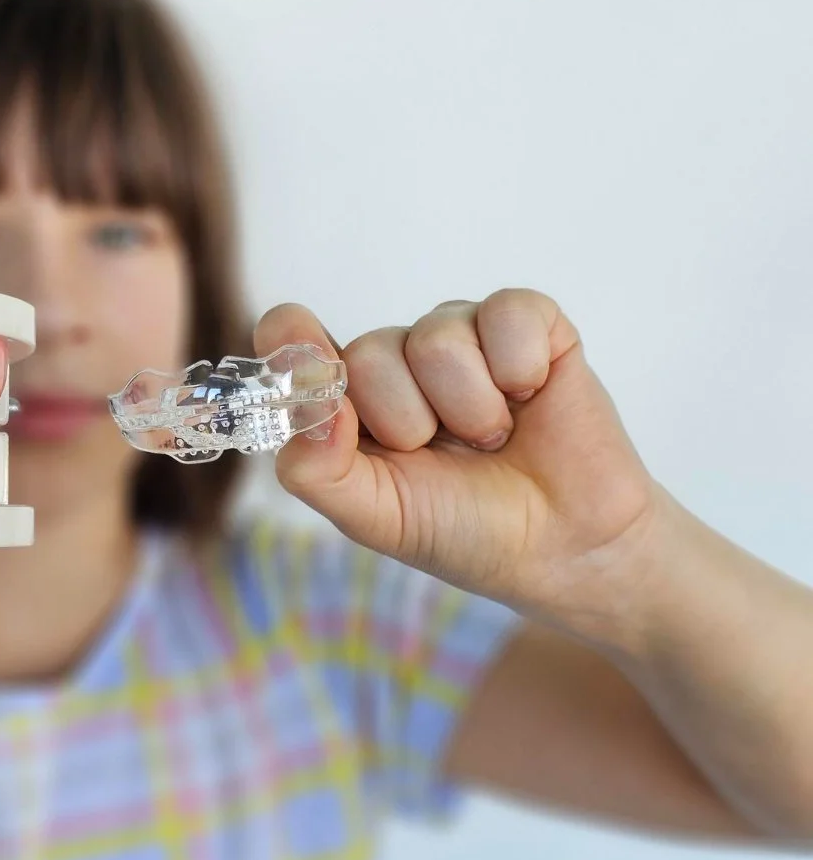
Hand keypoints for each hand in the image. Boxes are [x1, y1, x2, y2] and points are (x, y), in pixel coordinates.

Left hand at [257, 290, 664, 626]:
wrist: (565, 546)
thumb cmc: (464, 528)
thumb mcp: (375, 516)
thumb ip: (317, 468)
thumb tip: (308, 407)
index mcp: (347, 399)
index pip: (294, 341)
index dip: (295, 348)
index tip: (308, 366)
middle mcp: (397, 358)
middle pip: (368, 352)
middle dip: (410, 422)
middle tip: (446, 453)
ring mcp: (460, 336)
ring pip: (436, 339)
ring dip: (471, 409)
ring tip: (492, 437)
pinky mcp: (526, 323)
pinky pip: (506, 313)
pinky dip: (521, 368)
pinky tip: (531, 397)